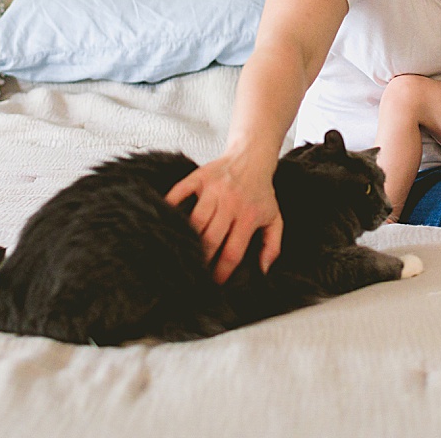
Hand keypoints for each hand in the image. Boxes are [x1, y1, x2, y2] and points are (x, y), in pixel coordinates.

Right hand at [165, 152, 283, 282]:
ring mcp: (213, 189)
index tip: (215, 282)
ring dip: (187, 239)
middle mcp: (230, 202)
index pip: (232, 251)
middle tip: (195, 272)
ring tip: (181, 252)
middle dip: (202, 259)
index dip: (221, 271)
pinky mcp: (198, 177)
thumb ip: (272, 246)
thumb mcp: (275, 218)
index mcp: (248, 216)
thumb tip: (262, 271)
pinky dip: (170, 206)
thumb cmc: (261, 192)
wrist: (252, 157)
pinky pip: (179, 193)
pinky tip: (166, 221)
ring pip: (194, 220)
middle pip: (211, 238)